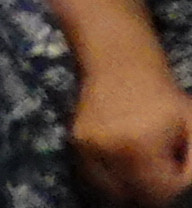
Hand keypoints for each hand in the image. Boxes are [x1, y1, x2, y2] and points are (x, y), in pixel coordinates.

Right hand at [73, 62, 191, 205]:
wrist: (119, 64)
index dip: (174, 190)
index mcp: (140, 145)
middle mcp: (108, 149)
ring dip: (133, 190)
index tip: (178, 173)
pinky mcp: (77, 145)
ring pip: (115, 192)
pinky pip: (97, 179)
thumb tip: (187, 190)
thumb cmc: (162, 97)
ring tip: (145, 169)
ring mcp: (88, 148)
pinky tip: (126, 164)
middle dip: (155, 192)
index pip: (161, 193)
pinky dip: (113, 181)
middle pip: (137, 196)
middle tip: (163, 173)